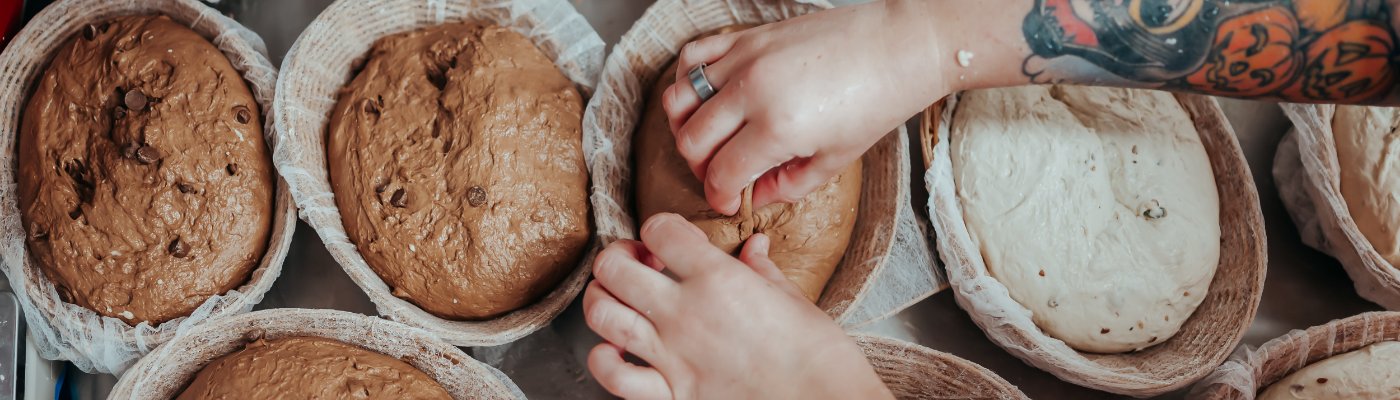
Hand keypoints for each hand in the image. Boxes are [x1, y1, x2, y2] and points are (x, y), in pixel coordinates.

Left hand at [584, 213, 891, 399]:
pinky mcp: (672, 394)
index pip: (659, 230)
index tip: (673, 241)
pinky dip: (604, 360)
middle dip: (619, 257)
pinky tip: (616, 350)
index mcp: (718, 278)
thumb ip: (762, 270)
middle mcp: (685, 312)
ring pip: (601, 313)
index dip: (661, 228)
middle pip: (613, 266)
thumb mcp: (793, 299)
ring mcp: (672, 355)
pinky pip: (614, 375)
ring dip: (602, 299)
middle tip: (639, 264)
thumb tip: (754, 247)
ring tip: (621, 299)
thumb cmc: (819, 354)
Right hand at [662, 0, 946, 214]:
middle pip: (692, 142)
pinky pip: (692, 58)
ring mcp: (745, 59)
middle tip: (721, 176)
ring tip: (708, 140)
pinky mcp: (746, 36)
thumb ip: (787, 185)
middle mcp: (752, 92)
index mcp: (777, 128)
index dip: (718, 197)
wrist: (897, 47)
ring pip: (679, 100)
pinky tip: (705, 98)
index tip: (728, 202)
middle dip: (700, 169)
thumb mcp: (835, 160)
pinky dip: (687, 81)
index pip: (721, 174)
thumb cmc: (875, 102)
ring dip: (685, 128)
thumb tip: (753, 197)